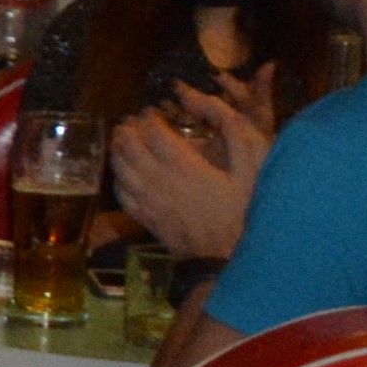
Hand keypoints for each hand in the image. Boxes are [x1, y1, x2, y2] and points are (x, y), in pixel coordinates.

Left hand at [107, 92, 261, 261]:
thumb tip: (223, 115)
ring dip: (117, 149)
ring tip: (119, 138)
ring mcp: (146, 200)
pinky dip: (116, 176)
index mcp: (182, 165)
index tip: (149, 111)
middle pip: (130, 147)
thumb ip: (237, 139)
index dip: (148, 118)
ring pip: (120, 168)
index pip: (154, 133)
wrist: (222, 256)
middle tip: (129, 120)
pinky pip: (120, 192)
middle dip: (126, 129)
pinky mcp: (143, 217)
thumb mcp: (250, 172)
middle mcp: (157, 179)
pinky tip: (120, 172)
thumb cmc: (241, 212)